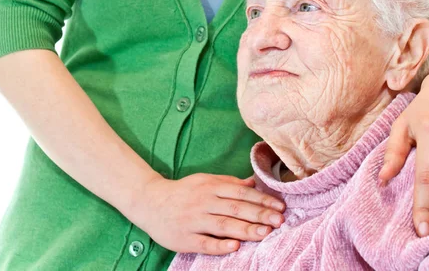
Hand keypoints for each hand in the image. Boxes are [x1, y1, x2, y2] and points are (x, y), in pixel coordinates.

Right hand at [126, 173, 285, 254]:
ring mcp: (194, 220)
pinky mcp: (184, 238)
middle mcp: (204, 202)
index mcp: (211, 186)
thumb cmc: (183, 192)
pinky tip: (234, 247)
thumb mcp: (205, 180)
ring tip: (265, 234)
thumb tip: (253, 182)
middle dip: (259, 215)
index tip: (279, 207)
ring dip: (246, 230)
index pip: (241, 193)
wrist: (149, 202)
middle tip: (279, 221)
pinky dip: (219, 245)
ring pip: (223, 225)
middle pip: (236, 208)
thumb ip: (229, 182)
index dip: (262, 200)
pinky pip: (204, 242)